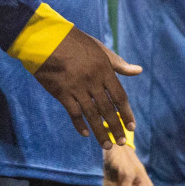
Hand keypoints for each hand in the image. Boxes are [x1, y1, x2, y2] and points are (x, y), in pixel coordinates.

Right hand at [34, 28, 141, 147]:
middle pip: (107, 109)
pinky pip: (74, 113)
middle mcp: (93, 80)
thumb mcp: (100, 49)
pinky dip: (80, 125)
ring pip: (92, 115)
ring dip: (100, 132)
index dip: (126, 113)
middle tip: (121, 142)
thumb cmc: (75, 43)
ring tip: (106, 145)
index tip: (132, 127)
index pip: (119, 96)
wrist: (46, 40)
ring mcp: (77, 87)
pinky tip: (86, 134)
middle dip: (116, 127)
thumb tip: (138, 71)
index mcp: (104, 69)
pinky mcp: (62, 93)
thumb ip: (118, 63)